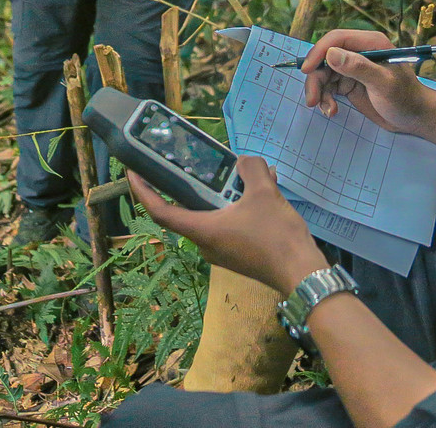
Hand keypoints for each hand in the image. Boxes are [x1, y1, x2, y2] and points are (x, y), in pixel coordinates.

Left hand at [128, 157, 326, 295]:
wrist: (303, 274)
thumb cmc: (276, 236)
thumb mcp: (264, 193)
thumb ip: (251, 169)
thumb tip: (246, 162)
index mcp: (202, 230)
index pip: (160, 211)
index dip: (142, 191)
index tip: (132, 173)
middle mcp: (205, 243)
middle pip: (187, 210)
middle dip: (191, 184)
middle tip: (193, 162)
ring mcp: (222, 250)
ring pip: (213, 214)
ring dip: (223, 192)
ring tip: (243, 172)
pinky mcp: (238, 253)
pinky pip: (230, 222)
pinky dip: (238, 205)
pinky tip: (262, 189)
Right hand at [301, 30, 431, 135]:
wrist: (415, 118)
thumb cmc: (405, 99)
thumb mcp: (384, 84)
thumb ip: (359, 68)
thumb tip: (331, 54)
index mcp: (370, 43)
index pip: (336, 39)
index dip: (319, 52)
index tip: (307, 70)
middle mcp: (359, 52)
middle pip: (325, 58)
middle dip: (316, 79)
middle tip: (312, 101)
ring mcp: (353, 67)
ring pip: (324, 74)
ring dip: (320, 91)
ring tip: (327, 110)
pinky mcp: (349, 82)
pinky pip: (329, 87)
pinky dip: (325, 98)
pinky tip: (332, 111)